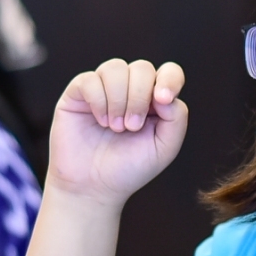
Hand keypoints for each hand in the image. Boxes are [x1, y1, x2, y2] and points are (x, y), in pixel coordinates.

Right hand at [46, 60, 187, 205]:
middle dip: (139, 97)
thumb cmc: (128, 168)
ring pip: (116, 68)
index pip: (168, 72)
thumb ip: (176, 118)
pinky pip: (90, 79)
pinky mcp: (78, 93)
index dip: (169, 79)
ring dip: (119, 100)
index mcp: (154, 100)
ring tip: (115, 127)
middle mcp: (129, 89)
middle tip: (132, 127)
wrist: (94, 187)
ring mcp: (103, 88)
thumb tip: (163, 92)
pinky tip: (100, 121)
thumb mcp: (164, 147)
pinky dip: (98, 100)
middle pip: (142, 68)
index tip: (162, 100)